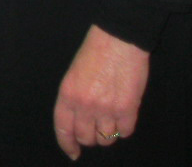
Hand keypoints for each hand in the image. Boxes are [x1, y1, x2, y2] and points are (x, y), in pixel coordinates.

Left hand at [52, 25, 149, 158]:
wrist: (118, 39)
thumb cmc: (94, 53)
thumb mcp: (73, 74)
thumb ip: (74, 99)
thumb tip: (77, 121)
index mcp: (67, 94)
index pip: (63, 128)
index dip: (67, 144)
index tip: (72, 153)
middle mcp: (85, 105)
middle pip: (86, 138)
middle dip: (90, 137)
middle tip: (95, 128)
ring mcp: (106, 108)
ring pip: (106, 139)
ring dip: (108, 133)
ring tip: (110, 119)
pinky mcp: (127, 109)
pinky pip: (125, 132)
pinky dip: (124, 128)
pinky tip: (123, 115)